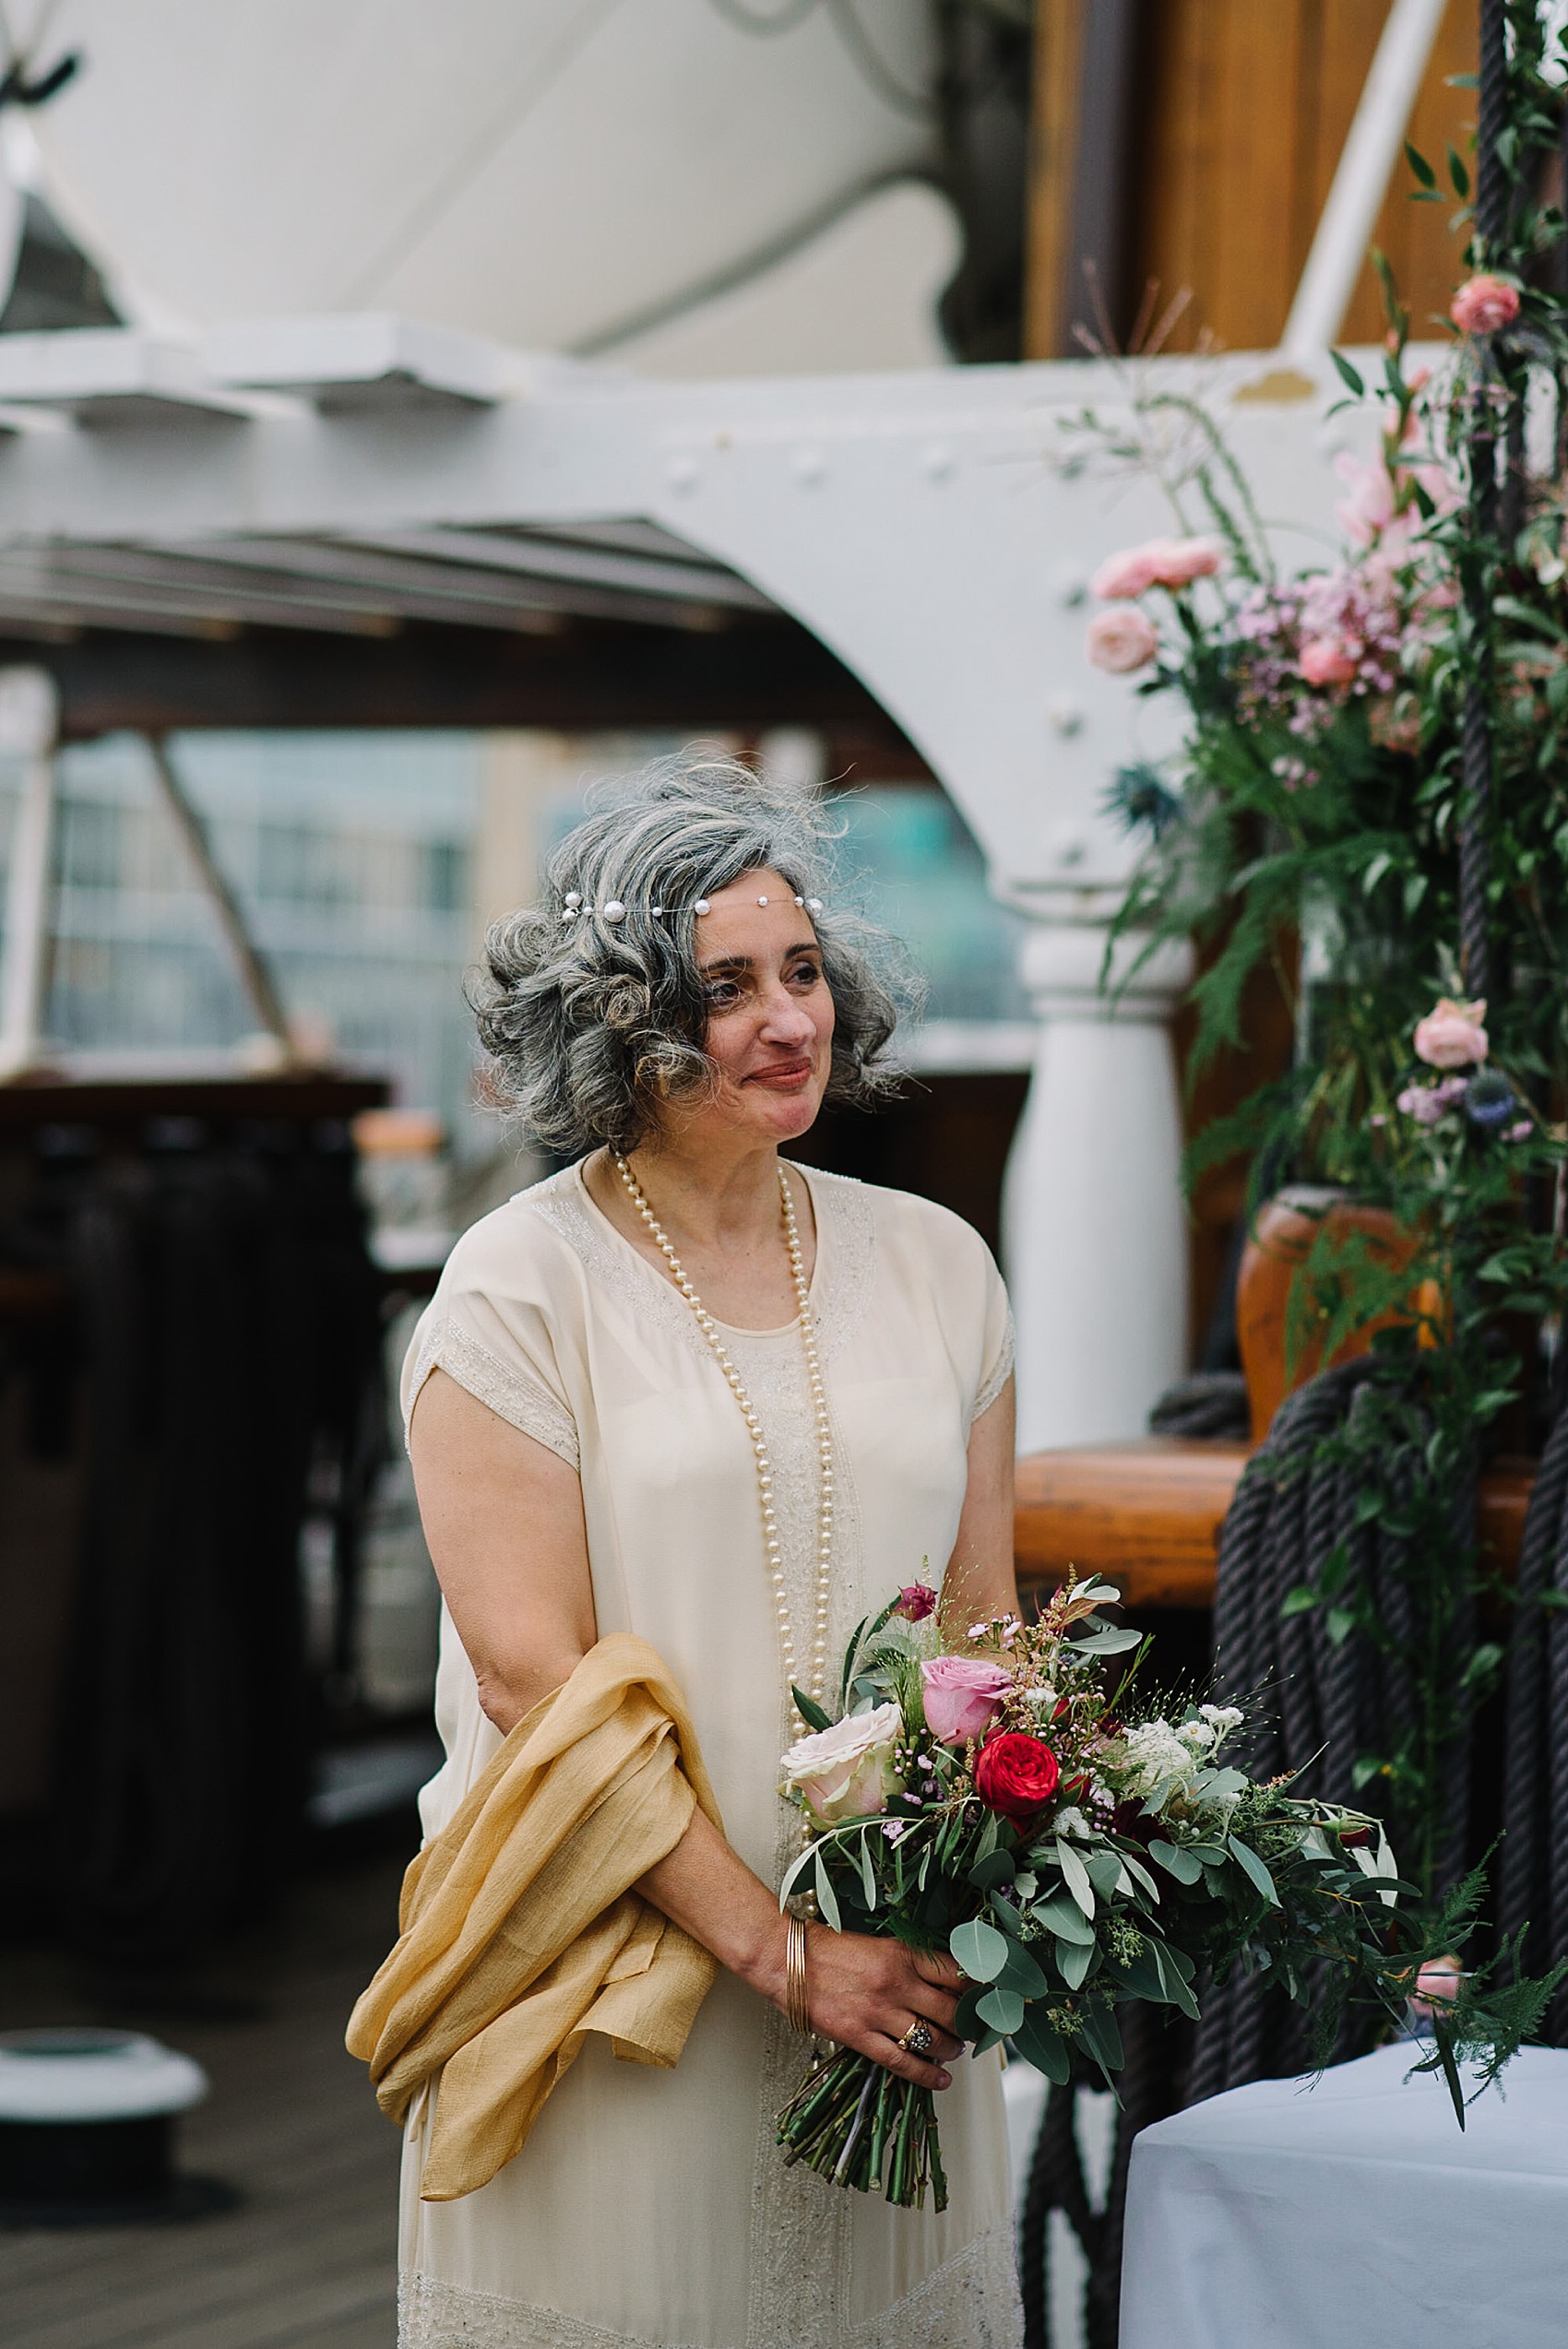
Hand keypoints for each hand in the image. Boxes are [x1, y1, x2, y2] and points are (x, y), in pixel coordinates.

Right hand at [786, 1925, 964, 2090]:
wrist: (786, 1958)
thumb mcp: (877, 1945)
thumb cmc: (828, 1949)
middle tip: (971, 2027)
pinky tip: (941, 2079)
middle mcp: (896, 1982)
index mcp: (901, 1954)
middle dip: (966, 2023)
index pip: (954, 1973)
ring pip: (932, 2039)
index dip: (975, 1988)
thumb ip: (908, 1962)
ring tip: (954, 2049)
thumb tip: (940, 1982)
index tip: (983, 1997)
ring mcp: (878, 2012)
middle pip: (950, 2010)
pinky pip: (902, 2061)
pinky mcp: (859, 2036)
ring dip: (950, 2048)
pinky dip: (926, 2074)